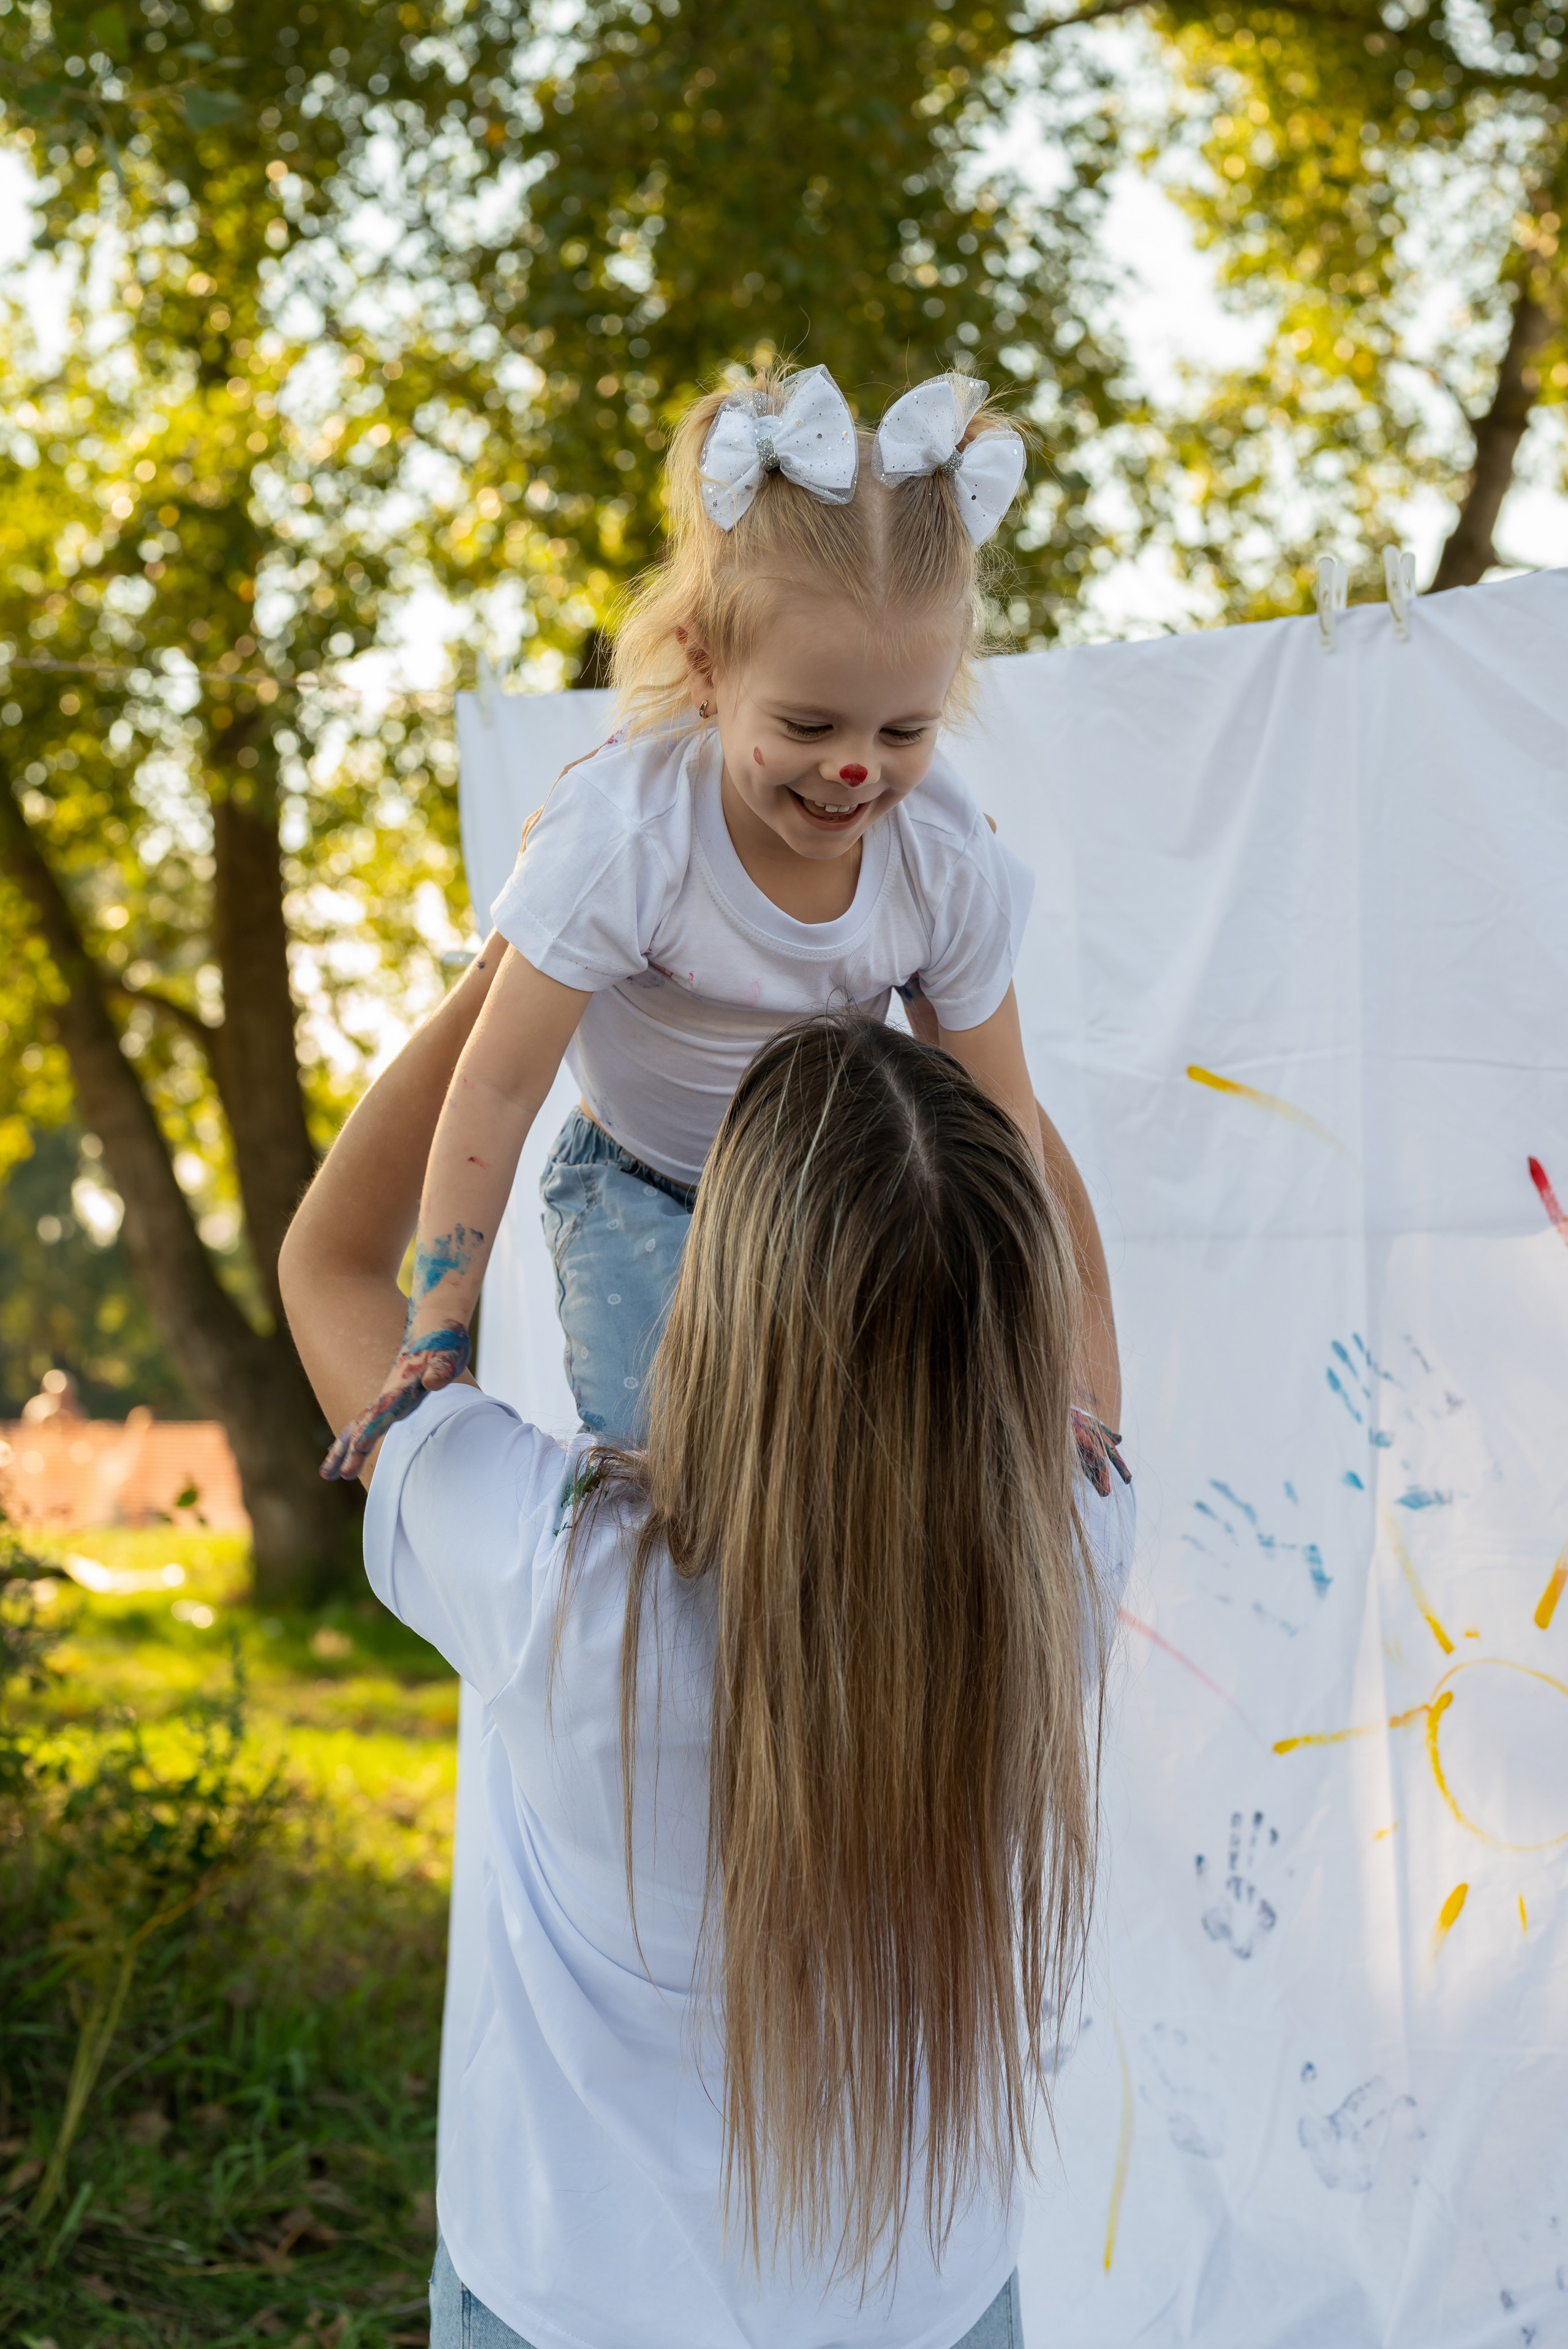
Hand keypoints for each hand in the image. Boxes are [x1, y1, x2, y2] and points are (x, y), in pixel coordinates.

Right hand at [320, 1324, 471, 1481]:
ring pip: (360, 1425)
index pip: (383, 1414)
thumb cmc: (445, 1340)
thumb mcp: (449, 1353)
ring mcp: (389, 1396)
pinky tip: (351, 1448)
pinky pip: (370, 1421)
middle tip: (328, 1475)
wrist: (434, 1322)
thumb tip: (433, 1382)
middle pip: (362, 1425)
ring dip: (343, 1448)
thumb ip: (441, 1367)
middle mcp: (389, 1394)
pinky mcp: (394, 1396)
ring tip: (328, 1473)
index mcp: (402, 1387)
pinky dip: (356, 1436)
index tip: (357, 1450)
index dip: (370, 1432)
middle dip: (346, 1450)